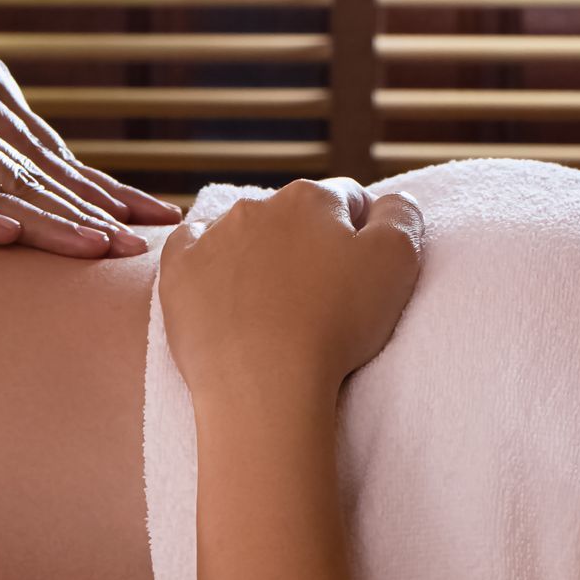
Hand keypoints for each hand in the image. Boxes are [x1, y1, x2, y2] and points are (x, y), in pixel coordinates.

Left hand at [159, 179, 423, 396]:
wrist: (263, 381)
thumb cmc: (335, 324)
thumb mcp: (397, 262)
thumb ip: (401, 216)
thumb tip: (390, 199)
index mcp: (311, 198)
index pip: (346, 200)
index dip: (358, 233)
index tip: (357, 271)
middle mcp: (257, 205)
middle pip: (293, 216)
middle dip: (307, 242)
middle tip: (318, 293)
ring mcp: (211, 236)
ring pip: (243, 232)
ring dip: (259, 253)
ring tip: (271, 302)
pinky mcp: (178, 269)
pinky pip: (191, 249)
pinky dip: (207, 262)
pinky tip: (220, 287)